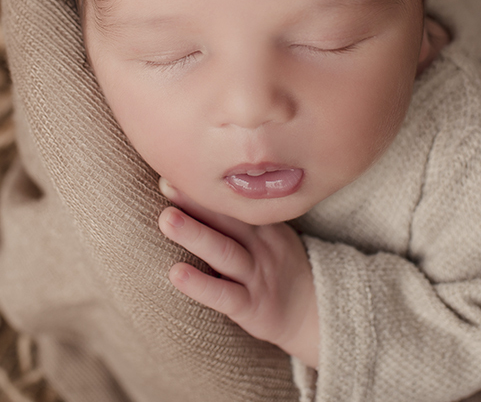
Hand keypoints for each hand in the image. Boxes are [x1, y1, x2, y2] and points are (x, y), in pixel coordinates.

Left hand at [157, 178, 319, 366]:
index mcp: (263, 225)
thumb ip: (236, 218)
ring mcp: (258, 276)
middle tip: (166, 183)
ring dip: (195, 234)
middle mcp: (262, 246)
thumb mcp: (268, 236)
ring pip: (224, 253)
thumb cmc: (278, 268)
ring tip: (167, 219)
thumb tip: (194, 190)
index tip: (175, 168)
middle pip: (227, 219)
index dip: (205, 186)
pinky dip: (200, 285)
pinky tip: (176, 273)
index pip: (234, 200)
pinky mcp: (252, 307)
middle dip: (195, 201)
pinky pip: (225, 296)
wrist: (314, 313)